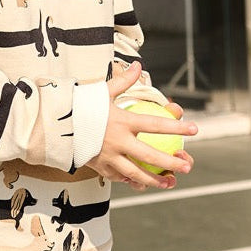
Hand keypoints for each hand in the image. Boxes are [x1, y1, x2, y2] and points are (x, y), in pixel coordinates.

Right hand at [86, 62, 197, 191]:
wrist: (55, 126)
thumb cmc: (81, 106)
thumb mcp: (103, 92)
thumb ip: (124, 81)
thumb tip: (139, 65)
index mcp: (122, 121)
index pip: (155, 124)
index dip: (176, 126)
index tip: (195, 128)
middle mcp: (118, 141)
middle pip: (149, 156)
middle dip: (171, 162)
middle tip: (188, 165)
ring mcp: (109, 157)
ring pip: (136, 174)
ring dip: (155, 180)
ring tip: (170, 182)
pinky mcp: (100, 167)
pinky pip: (120, 178)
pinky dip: (133, 181)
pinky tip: (144, 184)